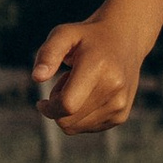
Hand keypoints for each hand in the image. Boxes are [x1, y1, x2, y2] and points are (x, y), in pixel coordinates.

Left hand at [32, 16, 145, 134]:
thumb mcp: (64, 34)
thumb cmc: (87, 37)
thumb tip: (37, 77)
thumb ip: (48, 54)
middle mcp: (113, 88)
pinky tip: (89, 95)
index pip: (67, 104)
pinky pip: (87, 128)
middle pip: (68, 120)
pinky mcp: (121, 115)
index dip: (49, 107)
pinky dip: (81, 116)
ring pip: (76, 127)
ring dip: (69, 112)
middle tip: (65, 83)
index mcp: (98, 67)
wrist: (125, 39)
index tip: (42, 102)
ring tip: (79, 87)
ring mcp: (120, 104)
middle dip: (57, 107)